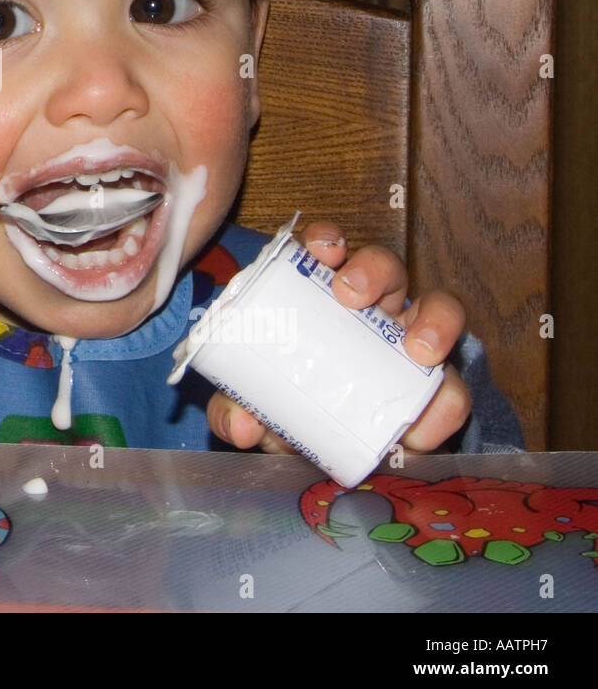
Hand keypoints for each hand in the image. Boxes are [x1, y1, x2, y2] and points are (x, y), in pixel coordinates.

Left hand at [206, 220, 471, 457]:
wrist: (316, 449)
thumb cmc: (285, 402)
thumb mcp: (255, 404)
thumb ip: (237, 411)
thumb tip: (243, 424)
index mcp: (323, 295)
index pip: (329, 249)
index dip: (328, 239)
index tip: (323, 250)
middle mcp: (372, 308)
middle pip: (386, 266)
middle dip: (374, 270)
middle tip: (352, 297)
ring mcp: (409, 341)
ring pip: (439, 309)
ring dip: (436, 322)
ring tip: (420, 352)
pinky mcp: (437, 387)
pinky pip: (453, 388)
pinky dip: (444, 407)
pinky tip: (422, 432)